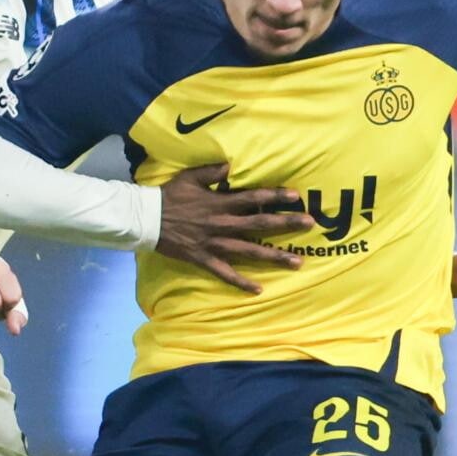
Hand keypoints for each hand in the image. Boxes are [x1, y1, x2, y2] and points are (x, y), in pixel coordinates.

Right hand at [157, 164, 315, 292]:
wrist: (147, 220)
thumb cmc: (169, 196)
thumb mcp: (190, 177)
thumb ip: (212, 172)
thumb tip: (232, 166)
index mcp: (220, 203)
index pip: (253, 197)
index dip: (275, 196)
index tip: (296, 196)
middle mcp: (222, 224)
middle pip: (260, 223)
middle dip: (286, 223)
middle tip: (309, 223)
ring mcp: (214, 243)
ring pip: (250, 251)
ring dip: (274, 256)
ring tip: (298, 262)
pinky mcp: (204, 259)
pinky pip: (225, 273)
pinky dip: (241, 282)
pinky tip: (259, 289)